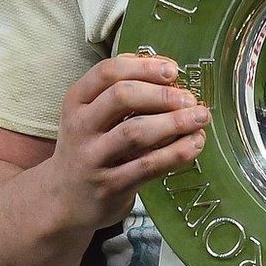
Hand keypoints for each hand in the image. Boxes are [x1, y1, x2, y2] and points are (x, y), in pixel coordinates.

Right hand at [44, 54, 208, 231]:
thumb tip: (169, 71)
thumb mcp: (92, 114)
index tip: (173, 70)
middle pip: (121, 97)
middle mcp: (80, 127)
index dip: (144, 67)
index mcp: (77, 101)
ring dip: (174, 122)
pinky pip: (148, 166)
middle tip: (189, 98)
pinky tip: (195, 144)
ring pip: (135, 132)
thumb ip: (124, 91)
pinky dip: (176, 153)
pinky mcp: (110, 187)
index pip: (107, 72)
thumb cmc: (89, 146)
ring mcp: (93, 158)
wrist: (64, 199)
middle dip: (162, 94)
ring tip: (200, 117)